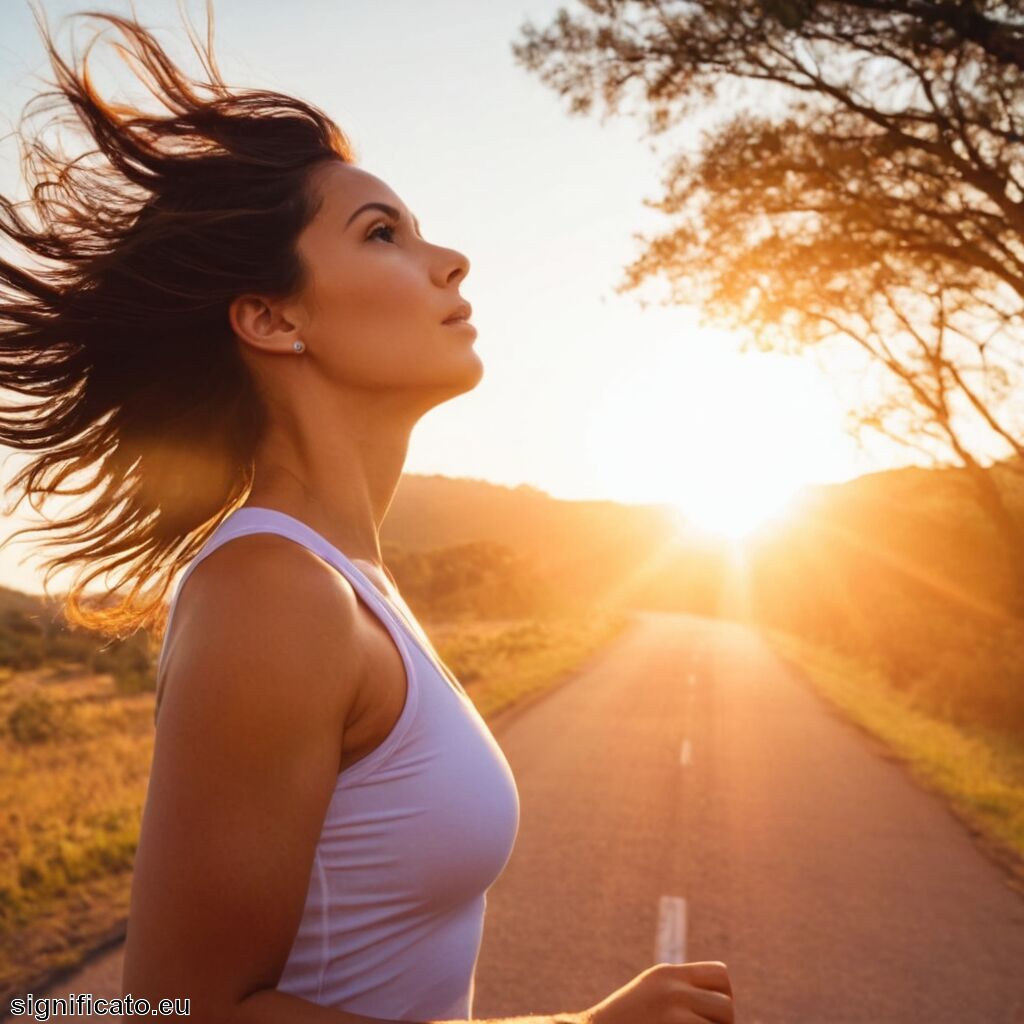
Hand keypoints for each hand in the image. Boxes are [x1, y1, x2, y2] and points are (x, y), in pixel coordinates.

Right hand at [581, 960, 734, 1023]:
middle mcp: (672, 991)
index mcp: (667, 975)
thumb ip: (681, 993)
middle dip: (720, 1023)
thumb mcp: (652, 996)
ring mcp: (673, 1016)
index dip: (722, 996)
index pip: (720, 975)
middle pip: (726, 1005)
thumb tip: (726, 1008)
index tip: (706, 1015)